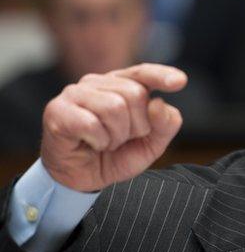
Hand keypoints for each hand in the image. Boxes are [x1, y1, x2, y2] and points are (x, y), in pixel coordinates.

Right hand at [40, 63, 186, 191]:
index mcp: (122, 85)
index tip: (180, 82)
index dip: (162, 75)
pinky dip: (98, 141)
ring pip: (114, 107)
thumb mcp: (150, 145)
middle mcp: (98, 82)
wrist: (80, 179)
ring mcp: (75, 93)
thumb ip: (164, 126)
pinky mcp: (57, 110)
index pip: (144, 73)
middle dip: (137, 125)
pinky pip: (91, 123)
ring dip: (116, 135)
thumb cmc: (115, 156)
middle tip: (122, 139)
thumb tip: (158, 104)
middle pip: (135, 94)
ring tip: (106, 142)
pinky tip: (91, 144)